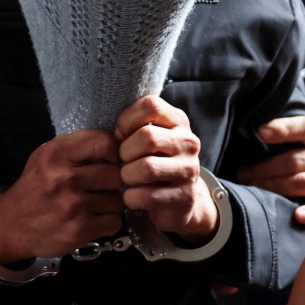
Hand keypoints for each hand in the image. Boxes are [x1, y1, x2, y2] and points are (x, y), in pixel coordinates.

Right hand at [0, 130, 123, 262]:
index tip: (112, 159)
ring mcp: (73, 206)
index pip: (104, 142)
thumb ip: (77, 147)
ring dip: (111, 203)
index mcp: (56, 153)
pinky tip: (95, 219)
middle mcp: (65, 177)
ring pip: (118, 200)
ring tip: (96, 204)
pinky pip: (114, 222)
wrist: (11, 225)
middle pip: (116, 174)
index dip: (115, 151)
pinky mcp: (79, 230)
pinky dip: (108, 222)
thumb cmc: (35, 186)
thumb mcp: (46, 155)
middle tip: (103, 186)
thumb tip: (116, 146)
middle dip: (113, 180)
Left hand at [115, 95, 218, 243]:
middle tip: (122, 161)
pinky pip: (148, 196)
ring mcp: (189, 170)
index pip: (151, 106)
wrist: (178, 198)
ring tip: (128, 178)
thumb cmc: (153, 160)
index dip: (127, 120)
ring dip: (128, 175)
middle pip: (147, 137)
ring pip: (147, 168)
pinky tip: (133, 196)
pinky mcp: (185, 197)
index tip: (120, 135)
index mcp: (178, 121)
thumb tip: (115, 133)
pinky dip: (132, 197)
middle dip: (125, 151)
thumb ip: (134, 126)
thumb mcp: (147, 137)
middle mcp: (189, 142)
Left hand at [236, 116, 304, 224]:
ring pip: (304, 183)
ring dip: (275, 187)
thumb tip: (260, 134)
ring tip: (254, 190)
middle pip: (297, 160)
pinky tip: (297, 215)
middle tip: (243, 174)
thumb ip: (298, 137)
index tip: (261, 132)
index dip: (284, 128)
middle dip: (265, 168)